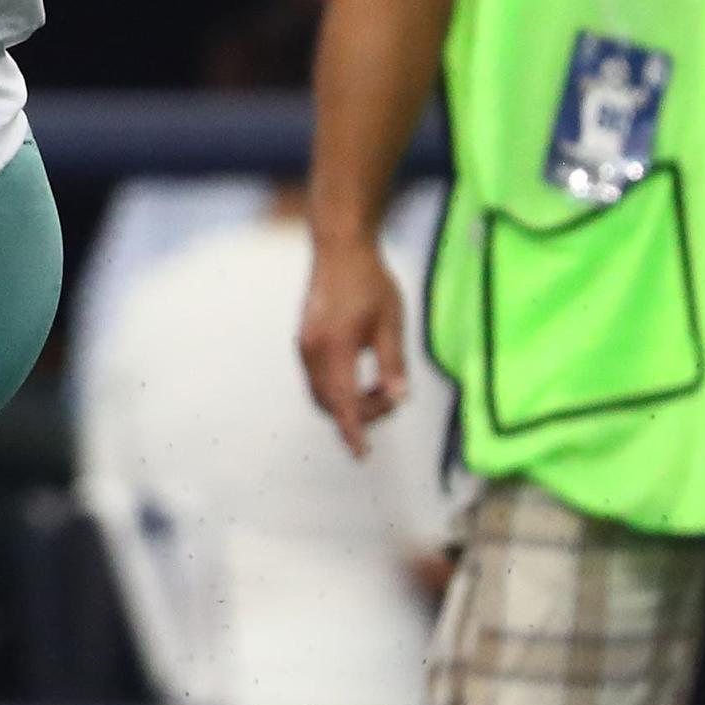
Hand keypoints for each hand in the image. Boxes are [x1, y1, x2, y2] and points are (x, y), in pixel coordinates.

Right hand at [296, 233, 408, 458]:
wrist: (339, 250)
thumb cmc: (369, 282)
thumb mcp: (391, 323)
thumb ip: (393, 363)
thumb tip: (399, 398)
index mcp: (335, 347)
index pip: (343, 401)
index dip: (353, 431)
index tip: (362, 454)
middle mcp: (312, 351)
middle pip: (330, 403)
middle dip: (359, 414)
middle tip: (393, 399)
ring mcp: (304, 347)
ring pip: (321, 394)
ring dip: (348, 403)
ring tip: (379, 388)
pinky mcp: (305, 343)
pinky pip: (318, 380)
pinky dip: (338, 390)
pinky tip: (361, 378)